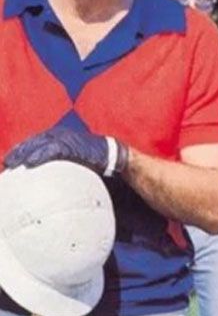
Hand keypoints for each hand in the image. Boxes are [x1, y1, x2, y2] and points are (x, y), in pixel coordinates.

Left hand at [4, 127, 127, 176]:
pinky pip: (52, 150)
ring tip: (13, 164)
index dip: (19, 150)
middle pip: (32, 142)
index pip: (32, 142)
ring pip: (39, 144)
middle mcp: (59, 135)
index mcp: (56, 137)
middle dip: (18, 152)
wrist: (110, 154)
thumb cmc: (90, 159)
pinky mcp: (72, 144)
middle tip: (6, 163)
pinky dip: (40, 156)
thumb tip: (45, 180)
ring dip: (24, 154)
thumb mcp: (70, 160)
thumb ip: (57, 165)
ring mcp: (66, 138)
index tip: (7, 161)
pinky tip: (30, 163)